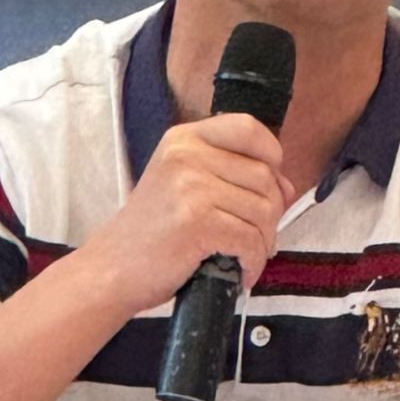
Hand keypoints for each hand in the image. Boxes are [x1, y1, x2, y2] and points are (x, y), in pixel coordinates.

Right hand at [81, 113, 297, 317]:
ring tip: (247, 257)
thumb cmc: (154, 232)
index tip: (269, 187)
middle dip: (272, 213)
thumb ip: (234, 176)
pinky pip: (249, 239)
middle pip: (264, 175)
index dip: (271, 156)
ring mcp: (190, 186)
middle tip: (257, 238)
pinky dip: (253, 262)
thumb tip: (288, 186)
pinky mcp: (196, 221)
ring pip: (263, 209)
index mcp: (185, 138)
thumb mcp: (186, 186)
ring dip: (264, 241)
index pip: (248, 128)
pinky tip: (240, 272)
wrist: (111, 268)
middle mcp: (187, 154)